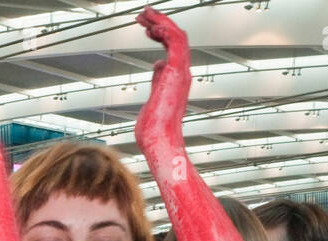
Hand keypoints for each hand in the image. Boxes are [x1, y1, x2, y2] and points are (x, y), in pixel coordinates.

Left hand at [133, 6, 190, 157]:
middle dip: (160, 22)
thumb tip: (157, 64)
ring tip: (145, 14)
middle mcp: (182, 72)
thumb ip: (157, 79)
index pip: (172, 47)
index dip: (160, 33)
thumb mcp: (153, 97)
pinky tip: (152, 27)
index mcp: (177, 77)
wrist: (158, 140)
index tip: (146, 27)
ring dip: (161, 22)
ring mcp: (181, 72)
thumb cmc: (153, 128)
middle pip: (176, 38)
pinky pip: (176, 44)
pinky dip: (165, 31)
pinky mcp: (176, 73)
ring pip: (177, 36)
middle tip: (144, 13)